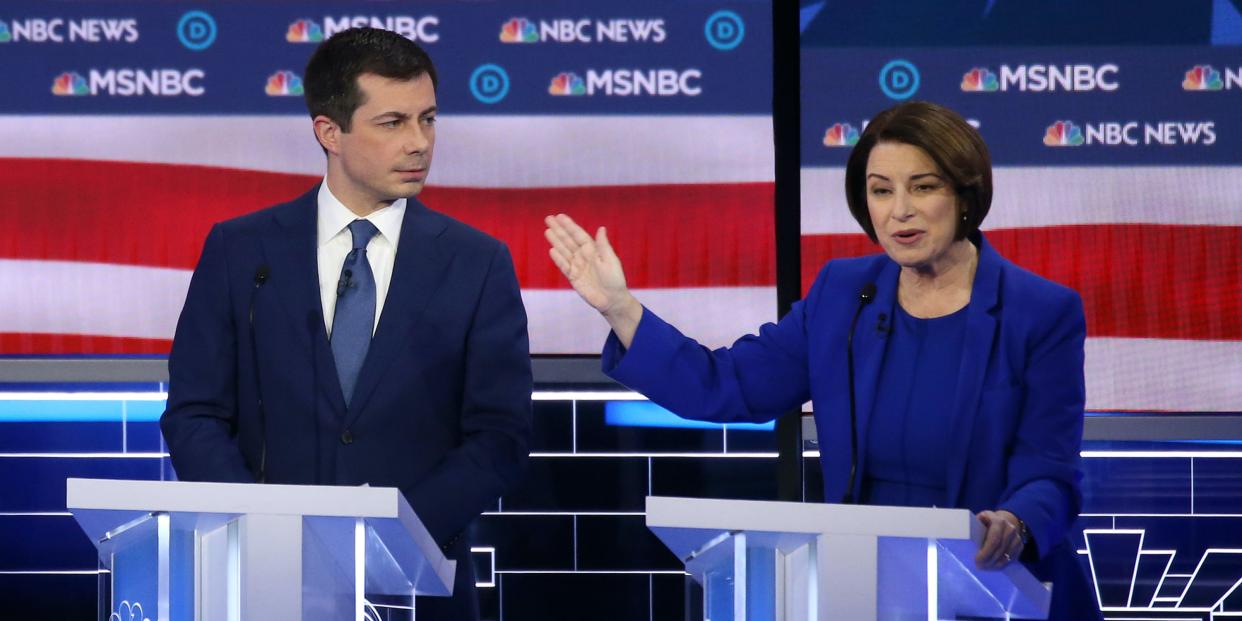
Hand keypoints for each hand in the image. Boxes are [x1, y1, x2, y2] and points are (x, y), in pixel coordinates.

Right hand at [545, 213, 642, 345]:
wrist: (612, 300)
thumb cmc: (615, 279)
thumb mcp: (611, 260)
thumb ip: (603, 245)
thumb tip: (601, 228)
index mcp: (593, 250)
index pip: (578, 235)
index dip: (569, 225)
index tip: (560, 216)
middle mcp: (584, 256)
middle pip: (568, 240)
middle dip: (558, 230)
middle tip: (548, 218)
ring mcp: (577, 266)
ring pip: (564, 251)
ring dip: (555, 241)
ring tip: (547, 231)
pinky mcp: (573, 277)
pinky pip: (564, 266)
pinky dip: (558, 259)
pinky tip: (552, 250)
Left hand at [975, 510, 1024, 569]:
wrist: (1007, 521)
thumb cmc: (988, 521)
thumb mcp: (981, 518)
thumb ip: (975, 525)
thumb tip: (965, 535)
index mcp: (999, 522)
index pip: (993, 541)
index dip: (985, 553)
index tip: (976, 560)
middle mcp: (1010, 530)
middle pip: (999, 550)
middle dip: (988, 561)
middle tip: (978, 566)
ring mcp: (1017, 539)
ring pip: (1006, 558)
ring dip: (994, 566)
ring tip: (984, 568)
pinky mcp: (1020, 546)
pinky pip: (1011, 560)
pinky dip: (1001, 566)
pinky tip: (992, 567)